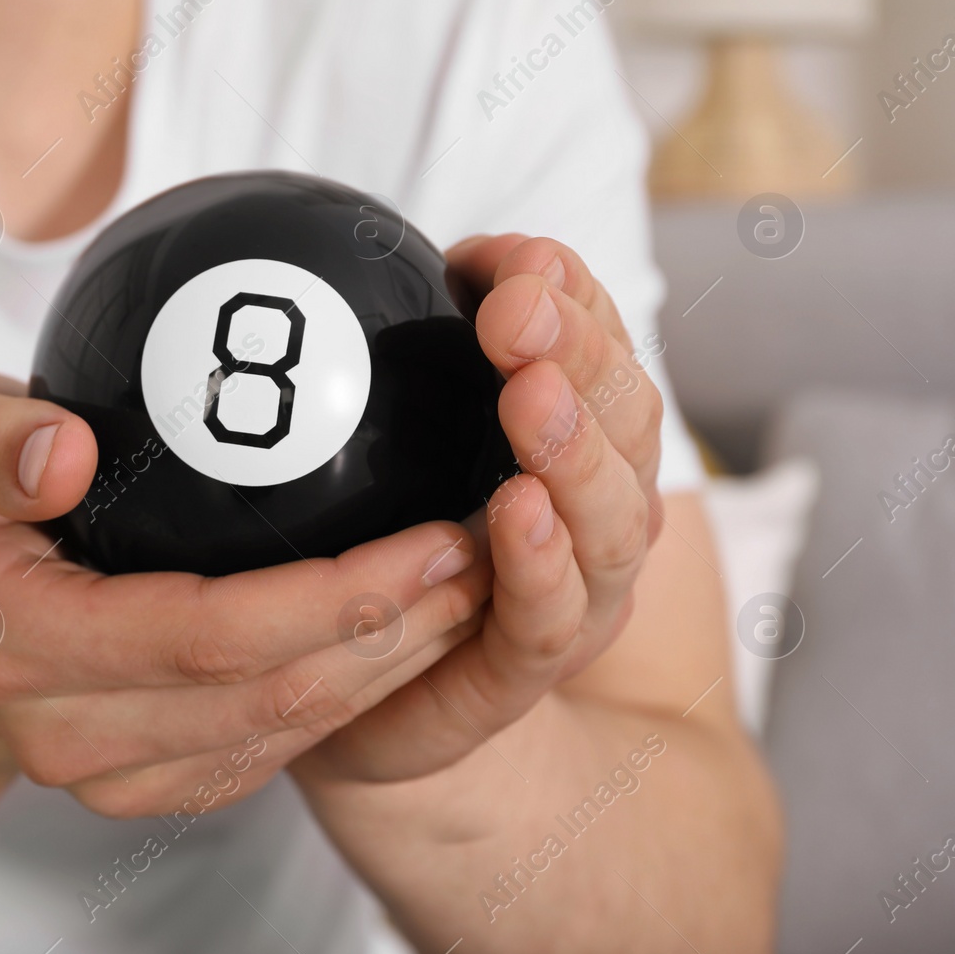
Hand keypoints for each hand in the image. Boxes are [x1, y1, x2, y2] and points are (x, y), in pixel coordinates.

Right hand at [0, 367, 491, 815]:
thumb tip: (62, 452)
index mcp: (16, 645)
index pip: (207, 635)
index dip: (335, 597)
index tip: (438, 533)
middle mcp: (65, 735)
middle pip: (270, 696)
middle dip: (399, 633)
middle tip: (491, 550)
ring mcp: (113, 774)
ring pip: (288, 733)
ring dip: (397, 668)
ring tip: (480, 585)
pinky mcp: (156, 783)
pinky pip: (277, 750)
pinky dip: (358, 693)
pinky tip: (417, 630)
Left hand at [295, 234, 664, 781]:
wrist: (377, 703)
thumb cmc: (384, 549)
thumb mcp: (389, 435)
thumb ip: (395, 355)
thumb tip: (331, 250)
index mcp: (574, 439)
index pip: (599, 351)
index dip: (574, 298)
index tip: (517, 257)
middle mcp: (596, 509)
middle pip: (623, 420)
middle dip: (582, 354)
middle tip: (521, 310)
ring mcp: (579, 593)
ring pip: (611, 516)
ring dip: (574, 449)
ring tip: (532, 393)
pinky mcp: (528, 667)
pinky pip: (548, 617)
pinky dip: (542, 563)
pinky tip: (518, 511)